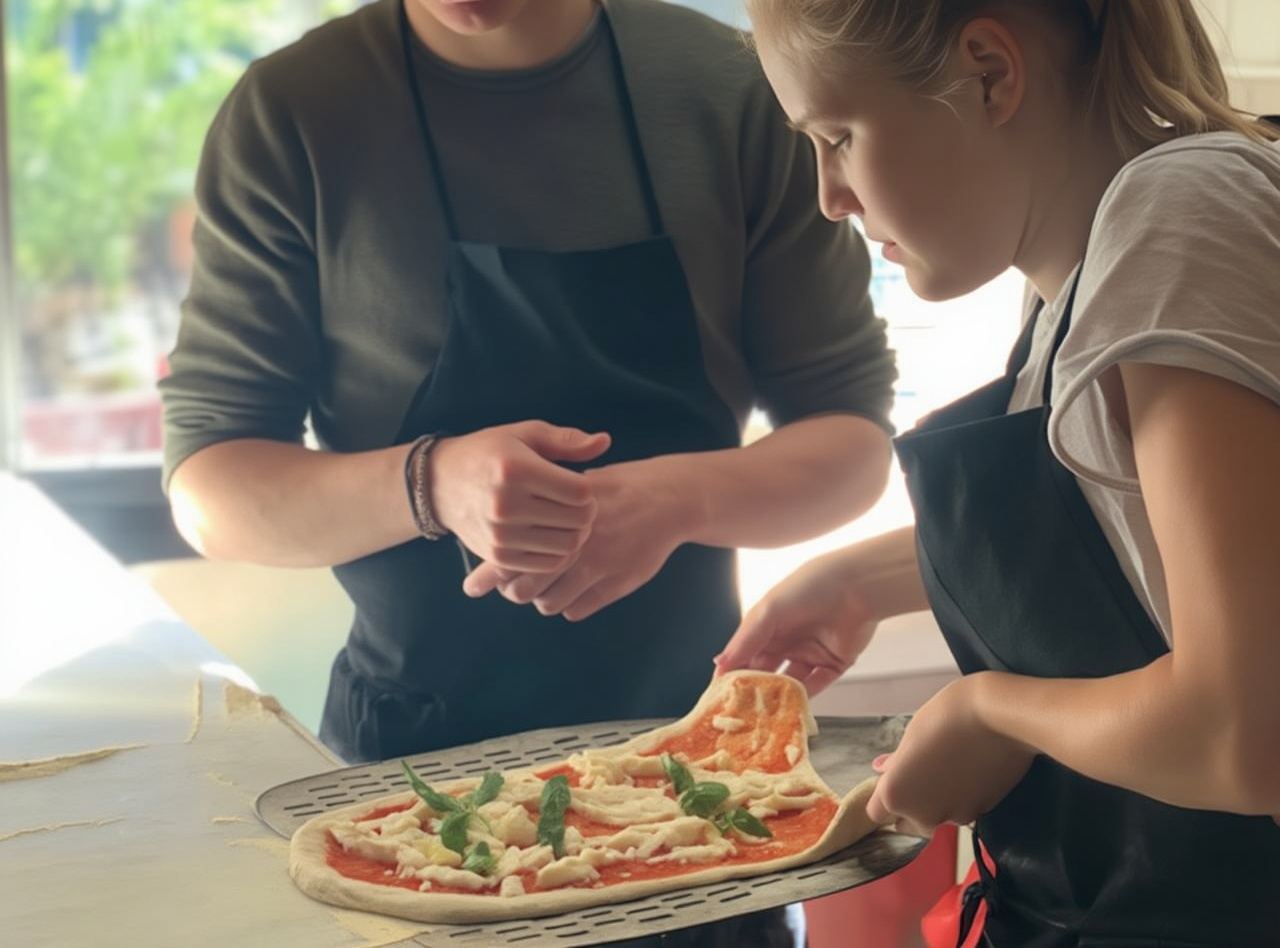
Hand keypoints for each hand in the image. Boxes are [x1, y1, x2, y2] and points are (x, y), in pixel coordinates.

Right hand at [429, 421, 609, 571]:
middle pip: (578, 521)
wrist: (442, 483)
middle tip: (577, 507)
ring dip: (575, 535)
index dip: (590, 492)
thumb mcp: (525, 435)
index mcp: (516, 469)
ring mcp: (501, 534)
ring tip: (565, 521)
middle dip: (586, 514)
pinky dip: (558, 554)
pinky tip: (551, 537)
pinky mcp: (498, 556)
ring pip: (567, 546)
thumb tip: (605, 442)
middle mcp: (506, 504)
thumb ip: (567, 441)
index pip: (580, 493)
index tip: (579, 487)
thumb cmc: (490, 453)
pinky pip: (548, 564)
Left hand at [462, 457, 689, 620]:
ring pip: (549, 604)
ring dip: (543, 599)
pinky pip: (577, 610)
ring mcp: (597, 567)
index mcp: (557, 518)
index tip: (473, 587)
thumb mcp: (577, 483)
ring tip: (547, 586)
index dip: (489, 576)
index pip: (510, 554)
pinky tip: (573, 590)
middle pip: (522, 588)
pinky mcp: (617, 584)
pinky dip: (569, 605)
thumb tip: (501, 520)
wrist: (668, 498)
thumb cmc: (618, 487)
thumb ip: (543, 504)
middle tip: (513, 587)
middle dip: (513, 591)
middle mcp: (574, 545)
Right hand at [713, 551, 879, 695]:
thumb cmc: (808, 587)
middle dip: (754, 690)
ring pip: (789, 683)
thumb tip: (719, 664)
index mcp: (767, 626)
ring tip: (765, 714)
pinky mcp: (833, 664)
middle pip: (765, 672)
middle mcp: (787, 640)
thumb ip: (745, 640)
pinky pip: (816, 685)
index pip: (743, 655)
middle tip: (741, 710)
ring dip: (778, 697)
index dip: (732, 673)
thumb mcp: (768, 611)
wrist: (856, 587)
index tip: (719, 694)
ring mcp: (809, 653)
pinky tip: (793, 707)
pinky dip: (805, 698)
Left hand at [866, 674, 1035, 835]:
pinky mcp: (983, 812)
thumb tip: (881, 769)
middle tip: (921, 773)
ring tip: (950, 766)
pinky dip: (963, 797)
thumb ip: (896, 761)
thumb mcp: (911, 734)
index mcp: (896, 795)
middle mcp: (923, 814)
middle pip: (908, 822)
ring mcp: (955, 817)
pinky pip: (963, 810)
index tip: (891, 781)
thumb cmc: (948, 718)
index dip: (884, 798)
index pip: (877, 813)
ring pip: (938, 817)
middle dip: (911, 805)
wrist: (999, 719)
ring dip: (939, 801)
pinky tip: (971, 770)